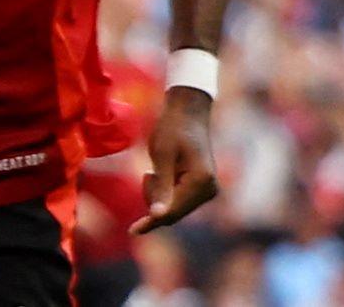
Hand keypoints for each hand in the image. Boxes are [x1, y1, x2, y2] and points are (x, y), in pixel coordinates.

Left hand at [131, 86, 219, 233]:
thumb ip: (162, 187)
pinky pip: (176, 199)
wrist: (187, 113)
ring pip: (173, 206)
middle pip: (173, 212)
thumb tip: (157, 216)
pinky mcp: (200, 187)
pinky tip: (158, 174)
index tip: (134, 231)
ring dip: (158, 194)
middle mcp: (209, 191)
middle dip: (154, 199)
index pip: (173, 211)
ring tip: (153, 170)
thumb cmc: (172, 129)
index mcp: (202, 183)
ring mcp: (206, 190)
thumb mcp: (162, 155)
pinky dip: (163, 190)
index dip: (152, 221)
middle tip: (148, 173)